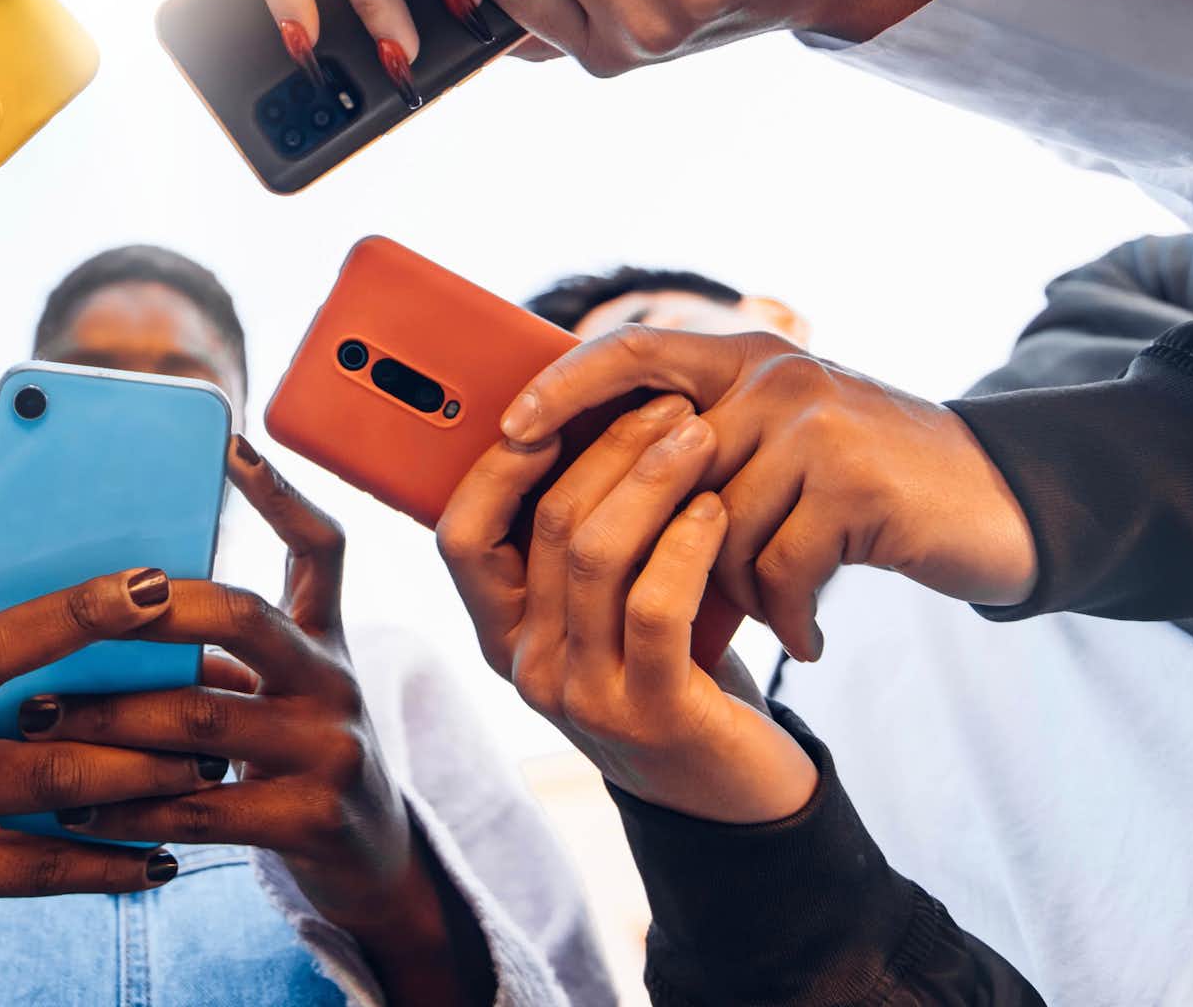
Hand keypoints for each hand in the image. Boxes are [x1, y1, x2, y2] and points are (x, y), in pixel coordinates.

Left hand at [24, 439, 486, 998]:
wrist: (374, 862)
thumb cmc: (296, 761)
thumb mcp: (282, 691)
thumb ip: (221, 651)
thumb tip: (94, 612)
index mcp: (325, 638)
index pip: (321, 546)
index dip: (280, 493)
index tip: (230, 442)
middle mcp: (335, 681)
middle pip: (241, 615)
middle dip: (146, 610)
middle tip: (70, 615)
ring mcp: (331, 750)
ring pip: (200, 718)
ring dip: (106, 718)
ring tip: (35, 718)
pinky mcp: (312, 821)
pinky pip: (200, 808)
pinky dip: (127, 808)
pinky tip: (72, 810)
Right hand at [439, 398, 815, 822]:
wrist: (731, 789)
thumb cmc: (671, 671)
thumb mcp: (606, 610)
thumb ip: (579, 544)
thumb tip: (579, 415)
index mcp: (501, 632)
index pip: (460, 534)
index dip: (498, 465)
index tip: (555, 405)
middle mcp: (526, 666)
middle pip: (545, 525)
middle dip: (608, 447)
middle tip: (668, 404)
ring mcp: (581, 696)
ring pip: (595, 555)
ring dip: (652, 480)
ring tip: (700, 437)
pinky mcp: (649, 715)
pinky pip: (654, 606)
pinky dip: (685, 543)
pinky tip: (714, 508)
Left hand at [502, 328, 1036, 660]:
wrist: (995, 504)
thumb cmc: (865, 488)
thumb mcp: (781, 443)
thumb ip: (703, 444)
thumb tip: (583, 484)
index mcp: (745, 356)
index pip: (630, 351)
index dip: (563, 387)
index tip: (511, 434)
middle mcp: (775, 375)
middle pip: (664, 470)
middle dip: (663, 547)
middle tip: (675, 602)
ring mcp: (815, 423)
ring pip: (716, 529)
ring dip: (737, 590)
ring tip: (775, 613)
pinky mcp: (853, 482)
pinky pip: (776, 566)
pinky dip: (788, 615)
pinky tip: (807, 636)